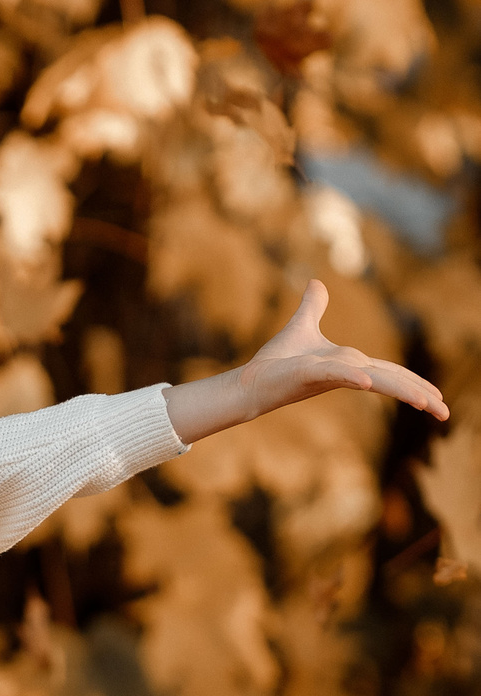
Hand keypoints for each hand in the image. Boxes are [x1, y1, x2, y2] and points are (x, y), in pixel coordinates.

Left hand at [165, 279, 448, 444]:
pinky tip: (367, 381)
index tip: (439, 397)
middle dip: (420, 394)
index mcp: (351, 363)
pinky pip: (338, 374)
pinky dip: (354, 376)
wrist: (249, 380)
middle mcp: (346, 372)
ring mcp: (330, 375)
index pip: (391, 373)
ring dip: (401, 390)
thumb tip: (316, 283)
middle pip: (391, 380)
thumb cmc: (276, 362)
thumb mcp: (302, 327)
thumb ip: (313, 307)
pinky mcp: (310, 375)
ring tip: (428, 403)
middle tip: (445, 412)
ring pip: (374, 380)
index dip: (415, 382)